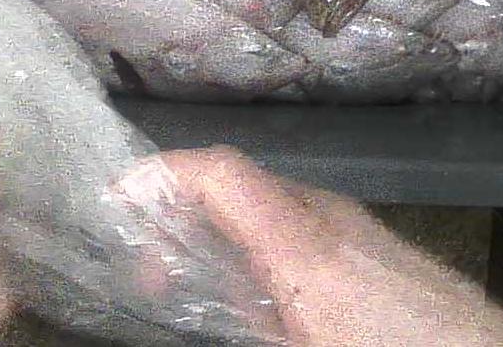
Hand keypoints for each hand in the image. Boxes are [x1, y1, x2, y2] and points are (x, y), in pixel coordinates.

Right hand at [162, 147, 502, 346]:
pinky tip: (265, 297)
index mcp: (304, 253)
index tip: (117, 199)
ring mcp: (364, 230)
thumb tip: (201, 306)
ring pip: (274, 206)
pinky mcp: (385, 248)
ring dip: (224, 231)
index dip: (159, 173)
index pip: (219, 172)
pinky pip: (308, 227)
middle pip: (239, 185)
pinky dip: (266, 244)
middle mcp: (333, 223)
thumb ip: (246, 315)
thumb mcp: (300, 343)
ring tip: (200, 284)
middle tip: (150, 270)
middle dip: (182, 214)